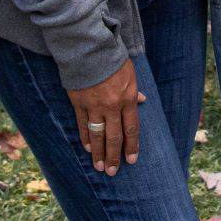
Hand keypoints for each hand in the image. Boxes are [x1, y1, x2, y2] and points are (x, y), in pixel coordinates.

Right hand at [68, 59, 144, 175]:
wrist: (89, 48)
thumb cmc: (112, 58)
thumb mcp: (129, 72)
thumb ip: (134, 90)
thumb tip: (141, 101)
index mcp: (128, 98)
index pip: (131, 128)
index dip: (132, 146)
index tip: (131, 160)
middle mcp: (112, 105)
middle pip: (115, 137)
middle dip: (115, 156)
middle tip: (113, 172)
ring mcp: (94, 106)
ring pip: (98, 135)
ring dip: (99, 153)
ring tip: (99, 166)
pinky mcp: (79, 103)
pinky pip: (83, 125)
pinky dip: (85, 138)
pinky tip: (87, 148)